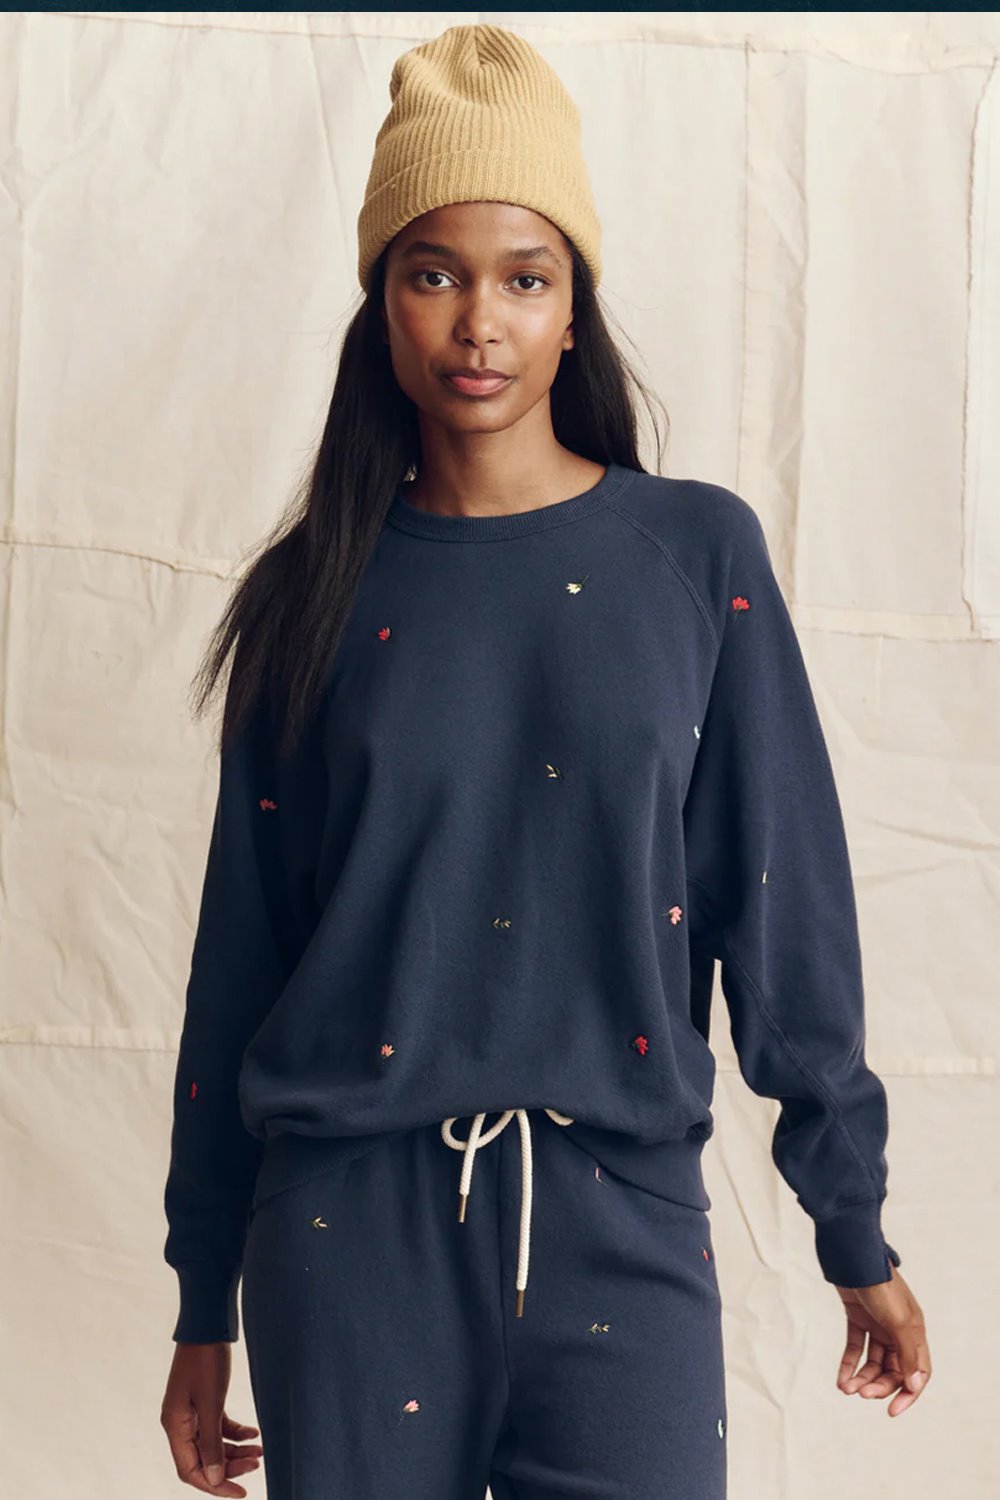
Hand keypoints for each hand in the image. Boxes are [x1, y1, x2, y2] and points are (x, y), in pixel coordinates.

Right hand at [161, 1341, 262, 1493]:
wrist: (208, 1323)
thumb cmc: (206, 1359)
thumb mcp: (211, 1403)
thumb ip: (211, 1441)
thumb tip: (213, 1476)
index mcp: (175, 1426)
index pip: (191, 1470)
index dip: (215, 1485)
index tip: (241, 1493)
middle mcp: (180, 1422)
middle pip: (203, 1459)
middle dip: (229, 1466)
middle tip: (256, 1465)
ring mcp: (191, 1411)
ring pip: (213, 1443)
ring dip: (235, 1450)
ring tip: (260, 1450)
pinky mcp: (204, 1399)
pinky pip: (218, 1426)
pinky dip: (235, 1432)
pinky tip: (254, 1432)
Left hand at [834, 1262, 930, 1415]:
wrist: (852, 1256)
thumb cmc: (880, 1285)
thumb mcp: (897, 1321)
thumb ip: (907, 1353)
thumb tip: (914, 1385)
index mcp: (915, 1331)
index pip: (918, 1371)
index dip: (907, 1393)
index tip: (892, 1411)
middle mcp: (898, 1330)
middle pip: (893, 1369)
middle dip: (878, 1385)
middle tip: (861, 1393)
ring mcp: (877, 1323)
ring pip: (873, 1360)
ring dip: (861, 1377)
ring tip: (846, 1388)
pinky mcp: (857, 1317)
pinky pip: (855, 1346)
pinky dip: (848, 1364)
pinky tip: (841, 1379)